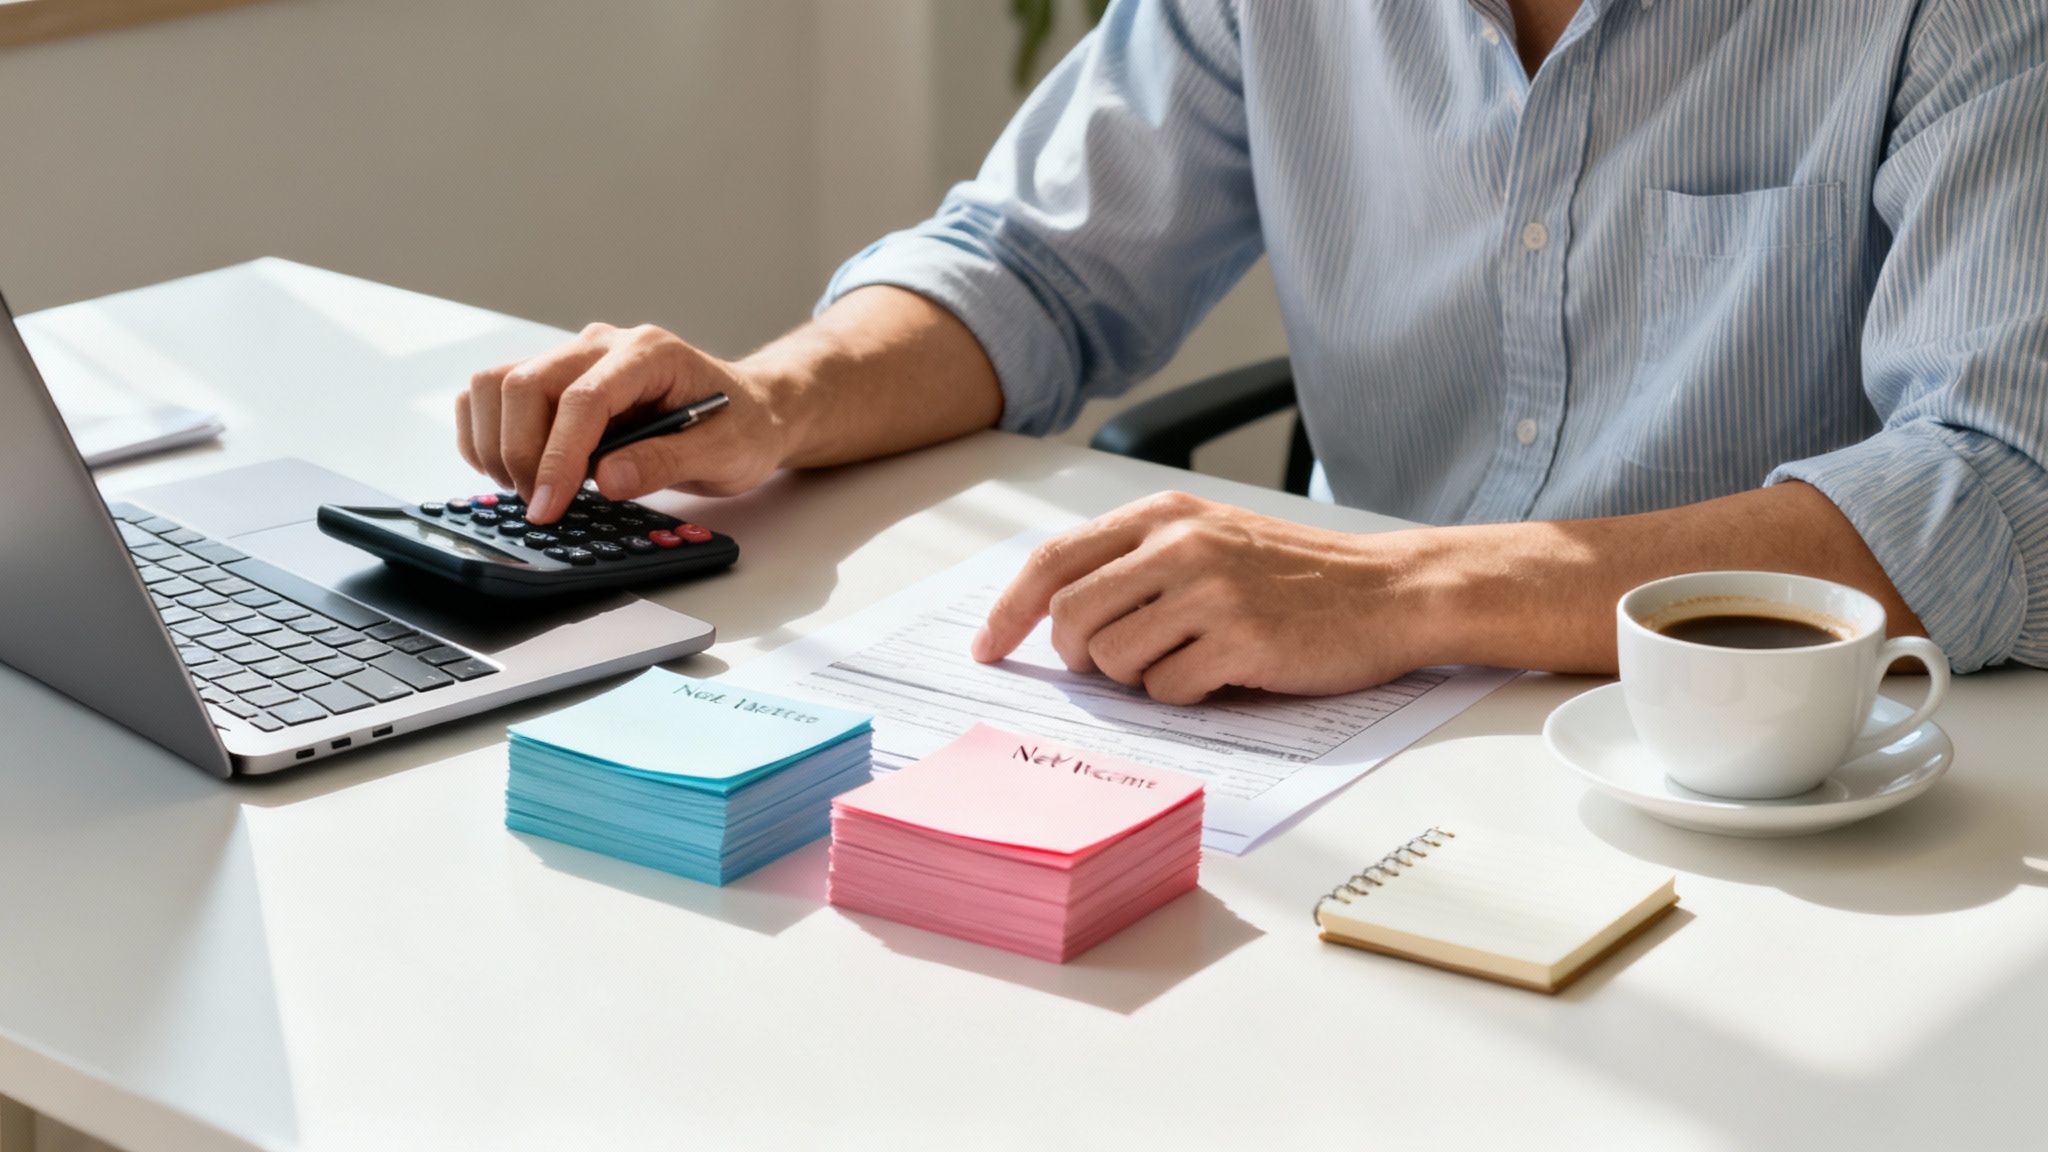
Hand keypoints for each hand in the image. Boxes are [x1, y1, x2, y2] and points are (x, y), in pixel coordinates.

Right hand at [456, 323, 789, 523]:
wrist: (749, 412)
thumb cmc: (741, 428)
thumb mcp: (724, 453)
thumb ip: (666, 462)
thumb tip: (606, 478)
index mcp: (648, 354)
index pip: (582, 398)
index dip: (557, 456)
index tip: (546, 506)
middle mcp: (603, 345)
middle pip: (524, 385)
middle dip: (520, 454)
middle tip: (541, 507)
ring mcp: (574, 357)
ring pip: (496, 384)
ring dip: (496, 442)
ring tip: (528, 489)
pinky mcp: (555, 379)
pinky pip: (494, 393)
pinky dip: (486, 432)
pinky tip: (511, 470)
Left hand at [971, 492, 1440, 703]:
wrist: (1388, 590)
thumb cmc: (1292, 575)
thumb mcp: (1208, 538)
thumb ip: (1135, 560)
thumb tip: (1051, 614)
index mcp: (1163, 517)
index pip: (1052, 560)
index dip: (1008, 610)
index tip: (988, 648)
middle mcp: (1179, 546)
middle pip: (1070, 618)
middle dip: (1079, 658)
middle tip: (1117, 666)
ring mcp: (1210, 592)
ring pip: (1114, 660)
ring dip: (1139, 679)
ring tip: (1187, 660)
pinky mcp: (1240, 642)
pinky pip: (1167, 692)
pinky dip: (1184, 697)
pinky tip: (1222, 675)